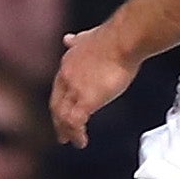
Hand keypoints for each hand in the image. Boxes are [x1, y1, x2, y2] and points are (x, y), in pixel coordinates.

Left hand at [50, 26, 138, 147]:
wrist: (122, 39)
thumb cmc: (113, 37)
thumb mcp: (87, 36)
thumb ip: (76, 41)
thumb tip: (68, 39)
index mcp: (68, 63)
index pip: (59, 88)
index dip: (60, 102)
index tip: (62, 111)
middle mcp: (67, 77)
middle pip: (57, 105)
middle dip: (59, 121)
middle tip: (62, 134)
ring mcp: (75, 89)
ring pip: (64, 116)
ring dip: (67, 131)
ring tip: (72, 141)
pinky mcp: (87, 99)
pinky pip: (75, 122)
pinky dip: (76, 134)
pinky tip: (81, 141)